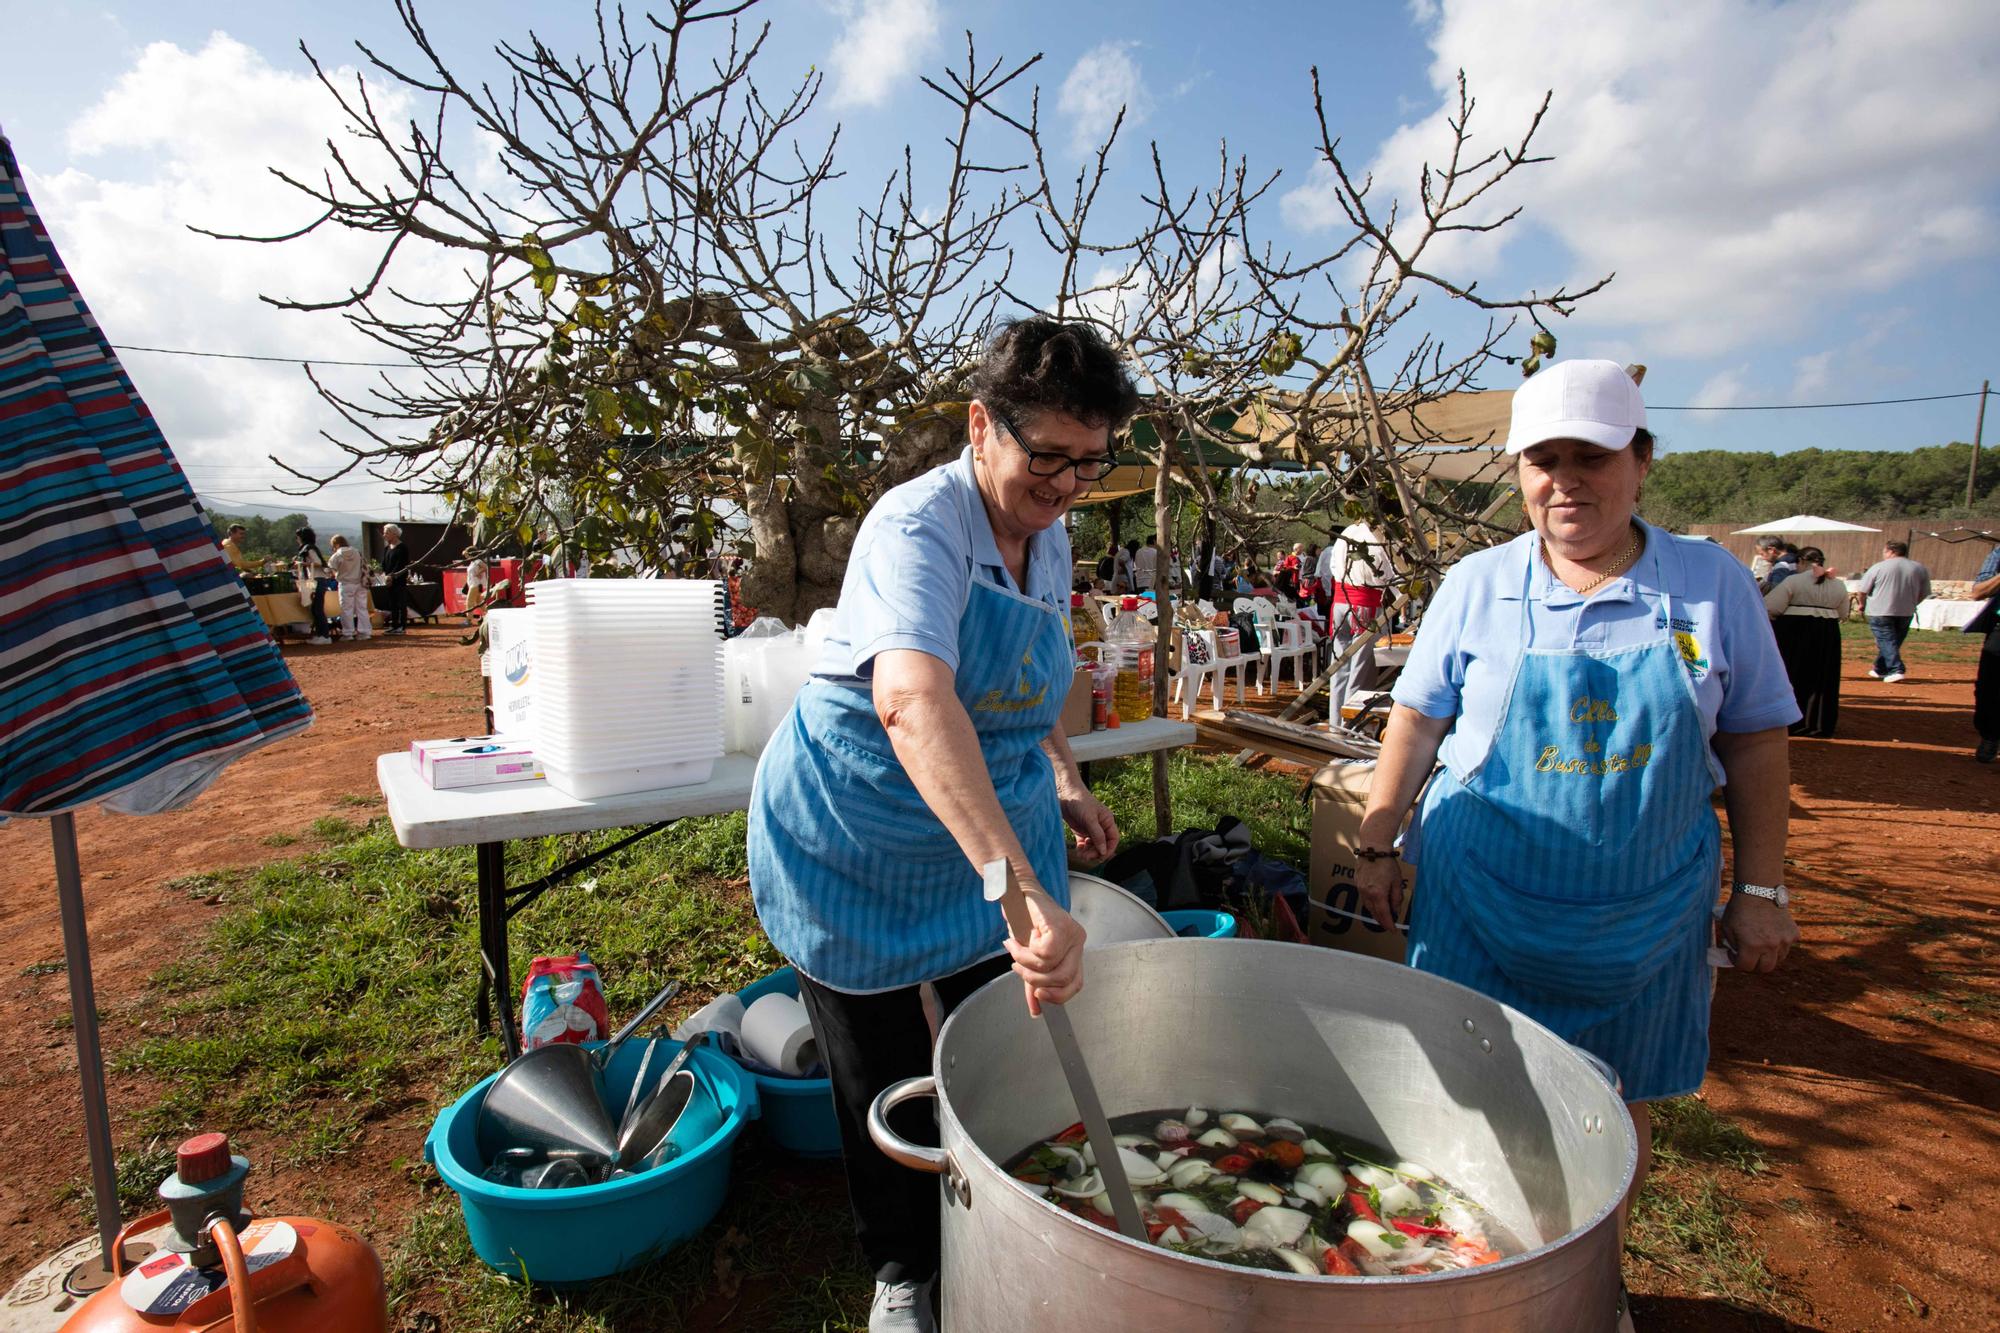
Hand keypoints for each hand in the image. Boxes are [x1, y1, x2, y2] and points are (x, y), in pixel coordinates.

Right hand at [1003, 882, 1085, 1016]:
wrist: (1016, 891)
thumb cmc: (1024, 920)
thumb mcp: (1030, 957)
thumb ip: (1035, 982)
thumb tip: (1036, 1010)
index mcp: (1074, 950)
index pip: (1075, 984)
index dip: (1058, 996)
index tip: (1038, 997)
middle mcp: (1078, 941)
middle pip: (1065, 979)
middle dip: (1036, 981)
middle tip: (1018, 969)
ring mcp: (1072, 932)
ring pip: (1051, 967)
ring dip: (1026, 963)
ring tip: (1014, 950)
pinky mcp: (1060, 926)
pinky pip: (1045, 953)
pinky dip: (1026, 952)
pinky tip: (1018, 940)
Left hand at [1059, 792, 1119, 862]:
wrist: (1064, 793)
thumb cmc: (1079, 801)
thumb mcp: (1090, 818)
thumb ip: (1097, 835)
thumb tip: (1103, 850)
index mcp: (1107, 821)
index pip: (1113, 839)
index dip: (1109, 849)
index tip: (1101, 856)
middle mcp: (1100, 826)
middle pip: (1102, 845)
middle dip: (1096, 852)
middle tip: (1087, 857)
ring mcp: (1090, 828)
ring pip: (1093, 846)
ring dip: (1088, 852)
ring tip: (1081, 855)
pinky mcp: (1080, 830)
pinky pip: (1084, 844)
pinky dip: (1082, 848)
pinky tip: (1078, 849)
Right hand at [1355, 854, 1406, 931]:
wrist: (1373, 849)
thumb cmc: (1387, 864)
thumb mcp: (1397, 881)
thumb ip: (1396, 898)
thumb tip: (1395, 910)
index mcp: (1378, 894)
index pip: (1384, 915)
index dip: (1389, 924)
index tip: (1393, 930)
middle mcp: (1367, 894)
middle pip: (1374, 913)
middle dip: (1382, 921)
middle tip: (1389, 925)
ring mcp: (1360, 889)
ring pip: (1367, 907)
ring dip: (1375, 913)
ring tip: (1382, 916)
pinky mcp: (1357, 884)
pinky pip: (1364, 899)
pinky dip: (1370, 904)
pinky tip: (1375, 904)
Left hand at [1719, 894, 1797, 972]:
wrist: (1759, 890)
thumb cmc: (1740, 908)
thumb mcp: (1727, 928)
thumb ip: (1732, 945)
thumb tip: (1736, 956)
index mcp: (1751, 946)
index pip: (1746, 967)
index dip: (1736, 962)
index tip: (1734, 954)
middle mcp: (1770, 946)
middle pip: (1765, 968)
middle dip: (1755, 964)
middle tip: (1749, 956)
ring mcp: (1784, 940)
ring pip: (1778, 959)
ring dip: (1769, 955)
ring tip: (1761, 944)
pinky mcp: (1794, 934)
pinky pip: (1787, 946)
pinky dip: (1781, 944)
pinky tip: (1772, 933)